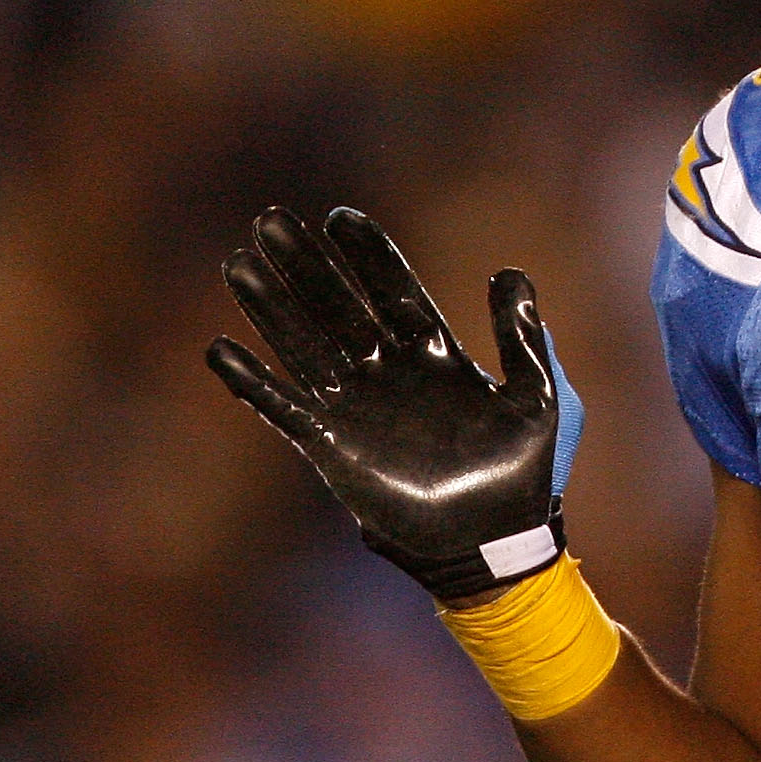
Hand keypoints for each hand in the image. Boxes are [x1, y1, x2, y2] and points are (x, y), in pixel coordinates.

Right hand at [207, 206, 566, 600]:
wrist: (491, 544)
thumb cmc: (522, 474)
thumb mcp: (538, 398)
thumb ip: (522, 337)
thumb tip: (511, 272)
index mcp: (433, 354)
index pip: (393, 290)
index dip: (368, 255)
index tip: (339, 217)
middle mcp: (387, 372)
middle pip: (338, 306)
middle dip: (306, 265)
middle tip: (271, 221)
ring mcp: (356, 407)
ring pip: (304, 346)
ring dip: (271, 307)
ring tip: (239, 264)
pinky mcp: (332, 447)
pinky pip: (285, 408)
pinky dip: (253, 381)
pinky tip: (222, 349)